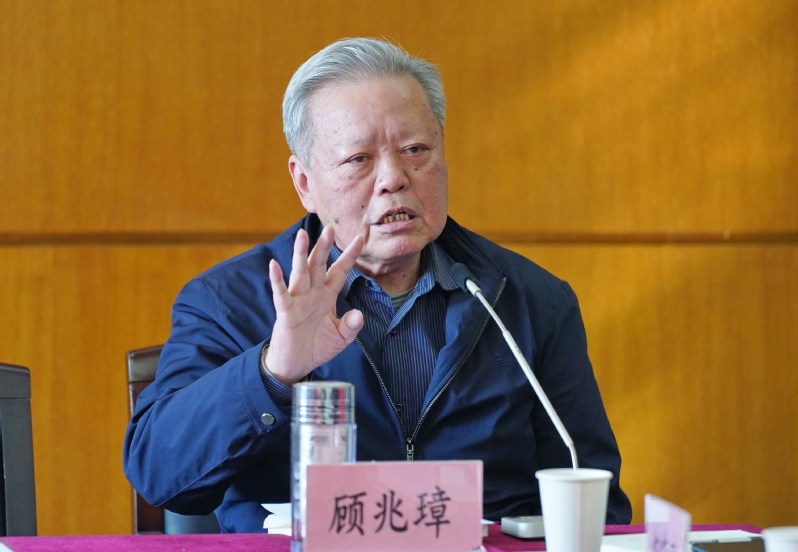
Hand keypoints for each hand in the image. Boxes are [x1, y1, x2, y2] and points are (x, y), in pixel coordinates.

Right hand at [263, 226, 364, 383]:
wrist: (297, 365)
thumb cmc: (317, 347)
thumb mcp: (341, 338)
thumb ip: (351, 326)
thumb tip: (358, 314)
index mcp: (327, 296)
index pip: (340, 271)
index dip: (350, 255)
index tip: (361, 238)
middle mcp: (312, 293)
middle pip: (319, 265)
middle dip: (324, 246)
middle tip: (330, 227)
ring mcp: (298, 301)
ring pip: (300, 273)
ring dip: (301, 254)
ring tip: (303, 235)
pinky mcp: (285, 312)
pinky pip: (281, 294)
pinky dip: (277, 280)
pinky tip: (274, 265)